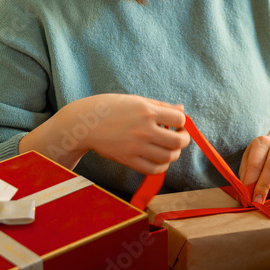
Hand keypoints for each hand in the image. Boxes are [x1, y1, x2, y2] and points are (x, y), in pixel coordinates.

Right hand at [72, 93, 189, 174]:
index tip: (178, 123)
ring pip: (168, 157)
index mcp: (147, 111)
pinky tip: (160, 159)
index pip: (179, 119)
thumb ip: (161, 105)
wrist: (85, 123)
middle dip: (184, 140)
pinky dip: (161, 166)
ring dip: (174, 154)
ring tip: (169, 148)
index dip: (182, 122)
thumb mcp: (136, 100)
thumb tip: (182, 109)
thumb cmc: (111, 108)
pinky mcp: (128, 160)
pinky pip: (153, 169)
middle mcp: (143, 129)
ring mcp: (136, 147)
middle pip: (178, 141)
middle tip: (180, 137)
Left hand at [238, 133, 269, 202]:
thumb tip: (245, 197)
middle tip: (257, 201)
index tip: (247, 197)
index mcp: (262, 142)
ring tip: (266, 193)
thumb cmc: (258, 158)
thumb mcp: (247, 161)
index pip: (255, 163)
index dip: (250, 182)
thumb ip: (246, 176)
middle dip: (264, 187)